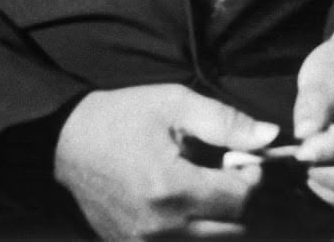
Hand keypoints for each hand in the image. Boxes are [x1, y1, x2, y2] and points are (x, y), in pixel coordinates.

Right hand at [54, 83, 279, 238]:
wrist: (62, 144)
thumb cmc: (119, 118)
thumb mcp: (173, 104)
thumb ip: (225, 121)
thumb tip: (271, 137)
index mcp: (173, 188)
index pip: (244, 200)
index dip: (252, 176)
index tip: (240, 159)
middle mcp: (164, 226)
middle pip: (237, 229)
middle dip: (242, 200)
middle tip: (226, 173)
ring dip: (222, 218)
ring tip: (204, 187)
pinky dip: (196, 229)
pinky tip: (183, 203)